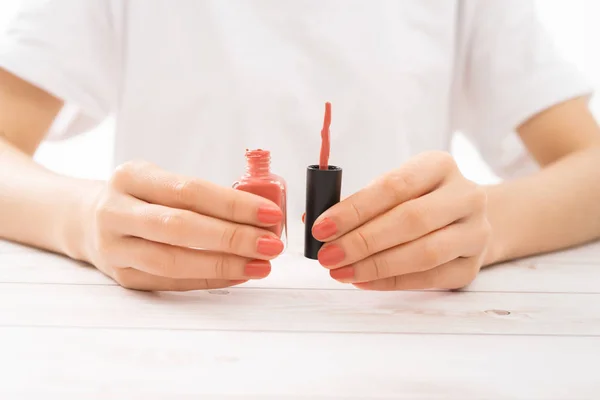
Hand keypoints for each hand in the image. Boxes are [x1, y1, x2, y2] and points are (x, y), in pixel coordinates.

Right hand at [81, 160, 284, 290]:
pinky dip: (208, 280)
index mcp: (131, 177)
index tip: (269, 213)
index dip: (233, 204)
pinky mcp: (122, 277)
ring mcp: (114, 248)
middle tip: (270, 243)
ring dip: (223, 265)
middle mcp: (115, 211)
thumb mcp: (161, 181)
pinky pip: (171, 282)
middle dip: (232, 237)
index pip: (189, 190)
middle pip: (180, 227)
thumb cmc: (140, 197)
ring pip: (172, 261)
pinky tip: (237, 274)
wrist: (86, 219)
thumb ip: (202, 196)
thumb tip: (260, 216)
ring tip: (260, 264)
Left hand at [311, 151, 491, 289]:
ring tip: (341, 272)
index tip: (321, 227)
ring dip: (376, 265)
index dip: (354, 209)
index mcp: (440, 165)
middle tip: (327, 256)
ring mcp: (475, 232)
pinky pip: (430, 279)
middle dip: (362, 241)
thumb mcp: (396, 189)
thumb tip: (313, 221)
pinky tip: (363, 281)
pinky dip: (392, 282)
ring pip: (424, 253)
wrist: (469, 220)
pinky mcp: (472, 266)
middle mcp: (466, 196)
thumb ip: (359, 203)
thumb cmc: (420, 201)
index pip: (394, 186)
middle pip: (411, 220)